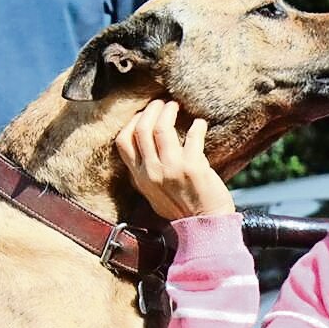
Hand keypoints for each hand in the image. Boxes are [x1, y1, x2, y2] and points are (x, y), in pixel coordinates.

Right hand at [115, 99, 233, 219]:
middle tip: (161, 103)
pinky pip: (193, 135)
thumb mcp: (152, 192)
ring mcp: (171, 168)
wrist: (205, 224)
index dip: (133, 122)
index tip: (144, 114)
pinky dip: (197, 126)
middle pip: (142, 129)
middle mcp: (151, 172)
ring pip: (162, 128)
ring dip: (169, 112)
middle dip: (151, 110)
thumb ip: (145, 171)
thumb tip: (144, 142)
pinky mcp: (193, 167)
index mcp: (139, 177)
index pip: (123, 141)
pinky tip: (200, 124)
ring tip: (176, 106)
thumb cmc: (181, 208)